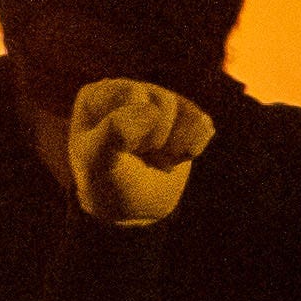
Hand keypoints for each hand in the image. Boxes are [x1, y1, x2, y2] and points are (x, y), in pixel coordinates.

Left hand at [66, 77, 216, 224]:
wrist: (130, 208)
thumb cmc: (107, 182)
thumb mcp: (98, 162)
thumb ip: (115, 132)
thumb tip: (152, 109)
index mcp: (96, 96)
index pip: (133, 97)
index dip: (134, 131)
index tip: (117, 152)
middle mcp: (128, 91)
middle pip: (164, 103)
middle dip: (156, 140)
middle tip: (137, 157)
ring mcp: (158, 102)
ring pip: (187, 113)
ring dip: (173, 147)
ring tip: (153, 158)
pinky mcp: (184, 118)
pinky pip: (203, 124)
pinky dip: (193, 148)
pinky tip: (175, 158)